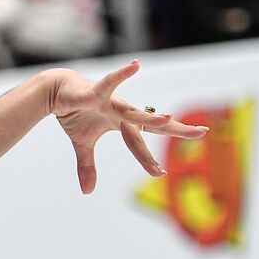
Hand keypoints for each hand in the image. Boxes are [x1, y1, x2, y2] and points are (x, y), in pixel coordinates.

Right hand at [45, 59, 208, 194]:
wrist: (56, 90)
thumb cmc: (75, 113)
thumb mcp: (82, 143)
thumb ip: (88, 166)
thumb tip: (87, 192)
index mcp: (122, 124)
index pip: (140, 142)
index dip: (148, 158)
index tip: (160, 173)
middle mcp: (121, 112)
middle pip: (150, 123)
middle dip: (176, 129)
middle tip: (201, 132)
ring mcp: (110, 102)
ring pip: (132, 111)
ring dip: (148, 117)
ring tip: (168, 119)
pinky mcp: (93, 93)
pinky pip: (108, 84)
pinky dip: (120, 76)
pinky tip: (135, 66)